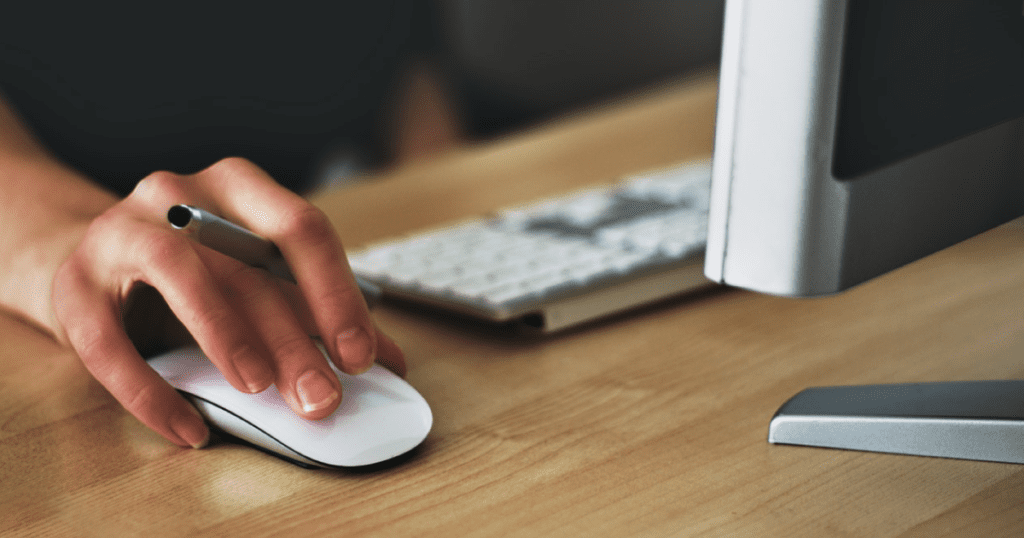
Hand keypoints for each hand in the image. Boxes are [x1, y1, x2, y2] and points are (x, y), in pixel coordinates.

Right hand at [52, 157, 404, 447]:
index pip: (301, 229)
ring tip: (259, 388)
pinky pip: (109, 342)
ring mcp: (120, 231)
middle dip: (292, 337)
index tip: (361, 355)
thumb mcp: (259, 280)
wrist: (95, 263)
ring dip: (226, 335)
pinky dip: (152, 391)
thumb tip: (390, 361)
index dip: (335, 294)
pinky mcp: (72, 284)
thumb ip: (319, 313)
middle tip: (321, 396)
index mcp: (239, 187)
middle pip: (247, 264)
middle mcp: (179, 194)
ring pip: (179, 274)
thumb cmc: (196, 272)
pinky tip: (189, 427)